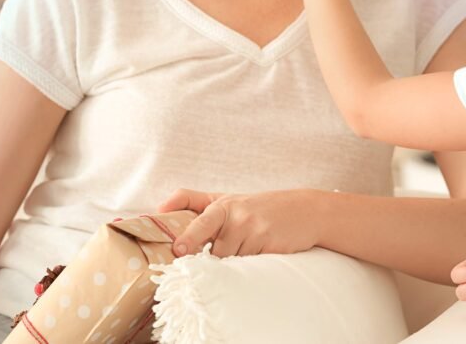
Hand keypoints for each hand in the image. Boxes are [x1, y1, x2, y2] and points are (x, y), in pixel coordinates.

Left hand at [157, 188, 322, 258]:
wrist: (305, 210)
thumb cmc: (260, 208)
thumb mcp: (228, 200)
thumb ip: (195, 202)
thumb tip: (160, 208)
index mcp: (222, 205)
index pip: (201, 219)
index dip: (188, 236)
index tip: (178, 249)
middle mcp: (236, 215)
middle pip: (214, 252)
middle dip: (217, 260)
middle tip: (224, 258)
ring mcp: (253, 228)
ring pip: (231, 261)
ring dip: (236, 263)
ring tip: (250, 248)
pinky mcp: (268, 242)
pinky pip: (249, 265)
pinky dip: (250, 265)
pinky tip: (261, 253)